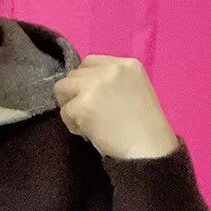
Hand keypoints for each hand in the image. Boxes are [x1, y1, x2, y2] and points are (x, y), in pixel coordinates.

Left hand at [53, 55, 179, 159]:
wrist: (148, 149)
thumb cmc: (143, 127)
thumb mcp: (133, 91)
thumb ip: (111, 83)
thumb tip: (83, 89)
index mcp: (127, 64)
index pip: (90, 62)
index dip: (85, 81)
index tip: (92, 98)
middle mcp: (111, 68)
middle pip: (73, 74)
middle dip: (75, 93)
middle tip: (88, 113)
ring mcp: (95, 85)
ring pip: (62, 88)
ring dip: (70, 106)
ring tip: (86, 122)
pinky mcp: (83, 104)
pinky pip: (64, 111)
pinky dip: (72, 124)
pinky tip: (88, 132)